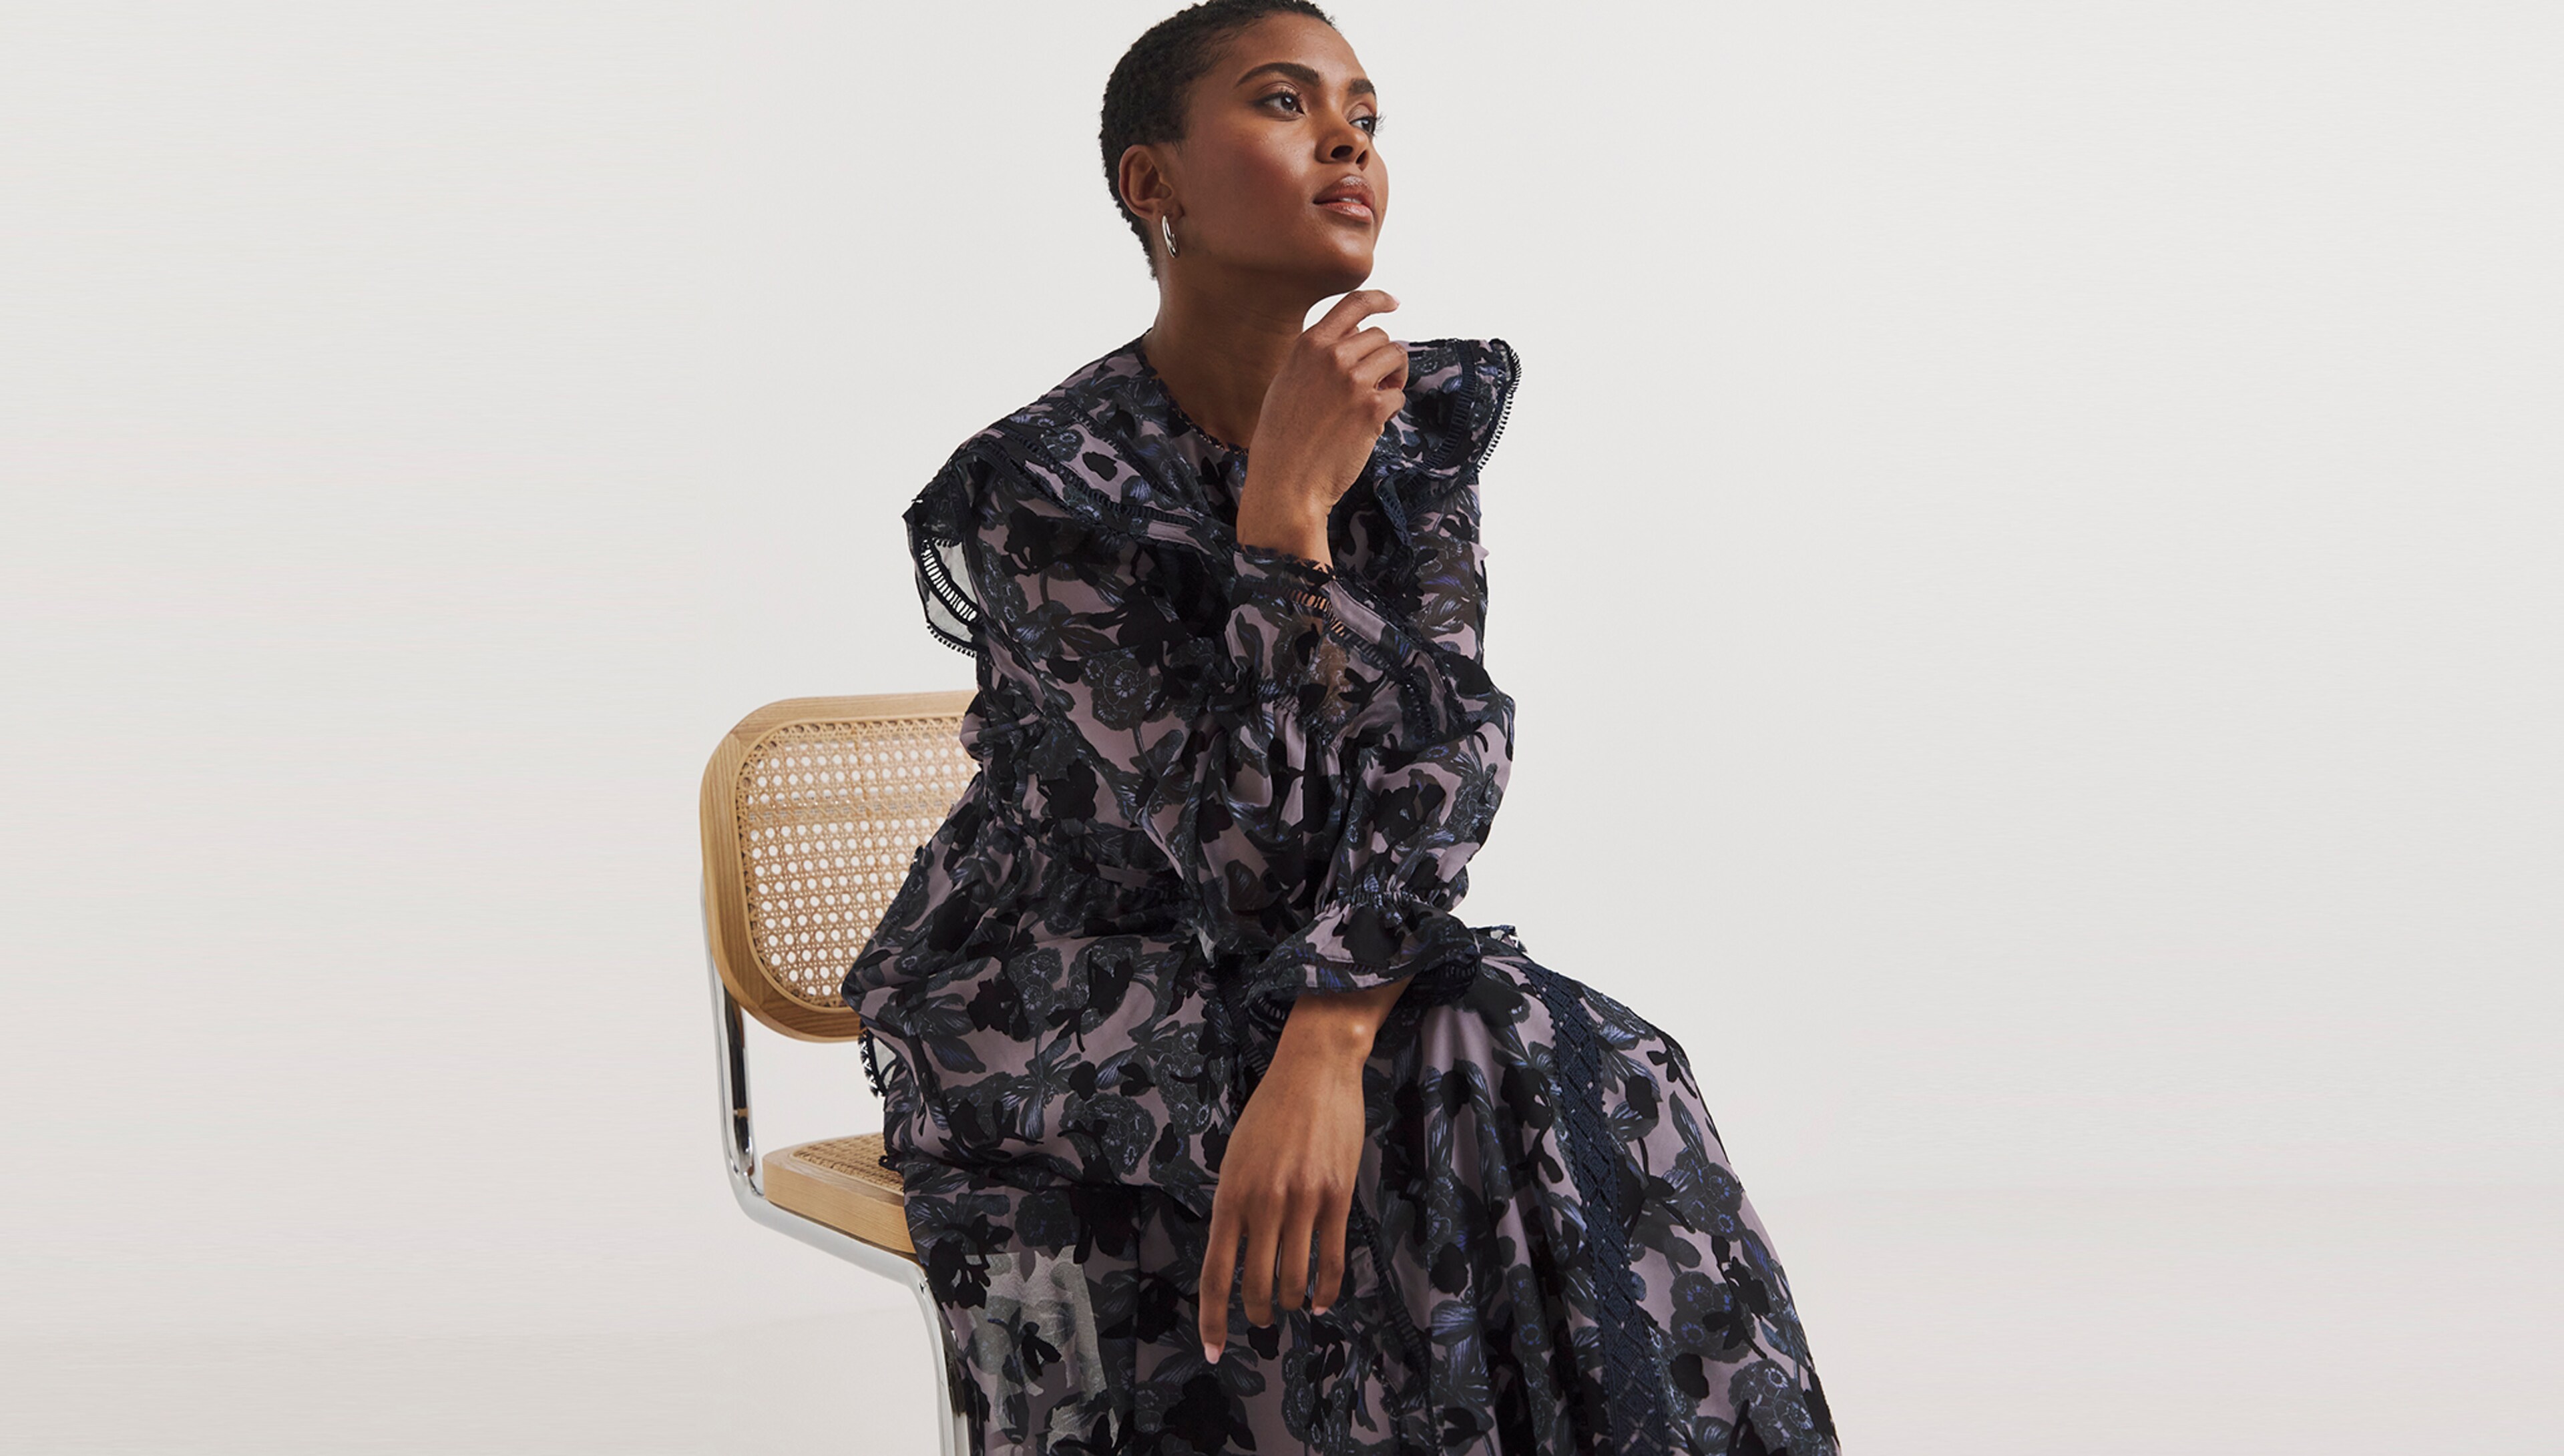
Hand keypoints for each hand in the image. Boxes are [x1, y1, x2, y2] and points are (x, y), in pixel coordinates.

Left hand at [1196, 992, 1392, 1362]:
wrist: (1314, 1069)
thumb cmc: (1270, 1111)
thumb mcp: (1235, 1156)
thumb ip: (1233, 1203)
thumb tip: (1235, 1250)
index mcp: (1229, 1195)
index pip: (1215, 1273)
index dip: (1213, 1319)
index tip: (1212, 1350)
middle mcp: (1263, 1203)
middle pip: (1255, 1285)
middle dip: (1256, 1313)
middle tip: (1259, 1320)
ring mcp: (1303, 1202)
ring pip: (1294, 1279)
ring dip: (1290, 1303)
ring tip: (1291, 1306)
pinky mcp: (1337, 1197)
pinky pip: (1332, 1259)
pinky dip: (1325, 1289)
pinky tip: (1320, 1300)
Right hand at [1235, 290, 1410, 563]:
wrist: (1286, 480)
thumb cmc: (1283, 438)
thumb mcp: (1288, 382)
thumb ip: (1317, 356)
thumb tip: (1354, 338)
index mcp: (1309, 345)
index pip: (1353, 303)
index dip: (1379, 299)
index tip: (1394, 303)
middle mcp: (1332, 356)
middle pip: (1379, 336)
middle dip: (1382, 358)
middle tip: (1373, 386)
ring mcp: (1353, 381)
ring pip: (1395, 358)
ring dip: (1392, 379)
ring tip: (1374, 402)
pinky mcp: (1372, 408)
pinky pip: (1399, 396)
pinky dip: (1390, 410)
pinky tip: (1370, 425)